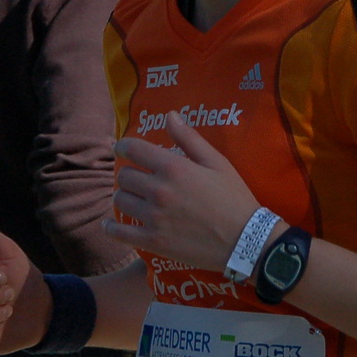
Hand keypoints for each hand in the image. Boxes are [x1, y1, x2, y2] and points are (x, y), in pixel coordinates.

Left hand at [105, 112, 261, 270]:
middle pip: (124, 176)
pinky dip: (111, 227)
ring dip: (124, 197)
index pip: (133, 149)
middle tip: (138, 179)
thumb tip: (170, 115)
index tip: (122, 149)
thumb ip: (190, 138)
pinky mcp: (153, 241)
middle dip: (129, 174)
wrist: (246, 241)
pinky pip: (119, 232)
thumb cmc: (234, 199)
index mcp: (174, 168)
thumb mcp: (217, 163)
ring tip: (133, 199)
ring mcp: (154, 218)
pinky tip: (110, 225)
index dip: (123, 146)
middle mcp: (159, 191)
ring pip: (120, 200)